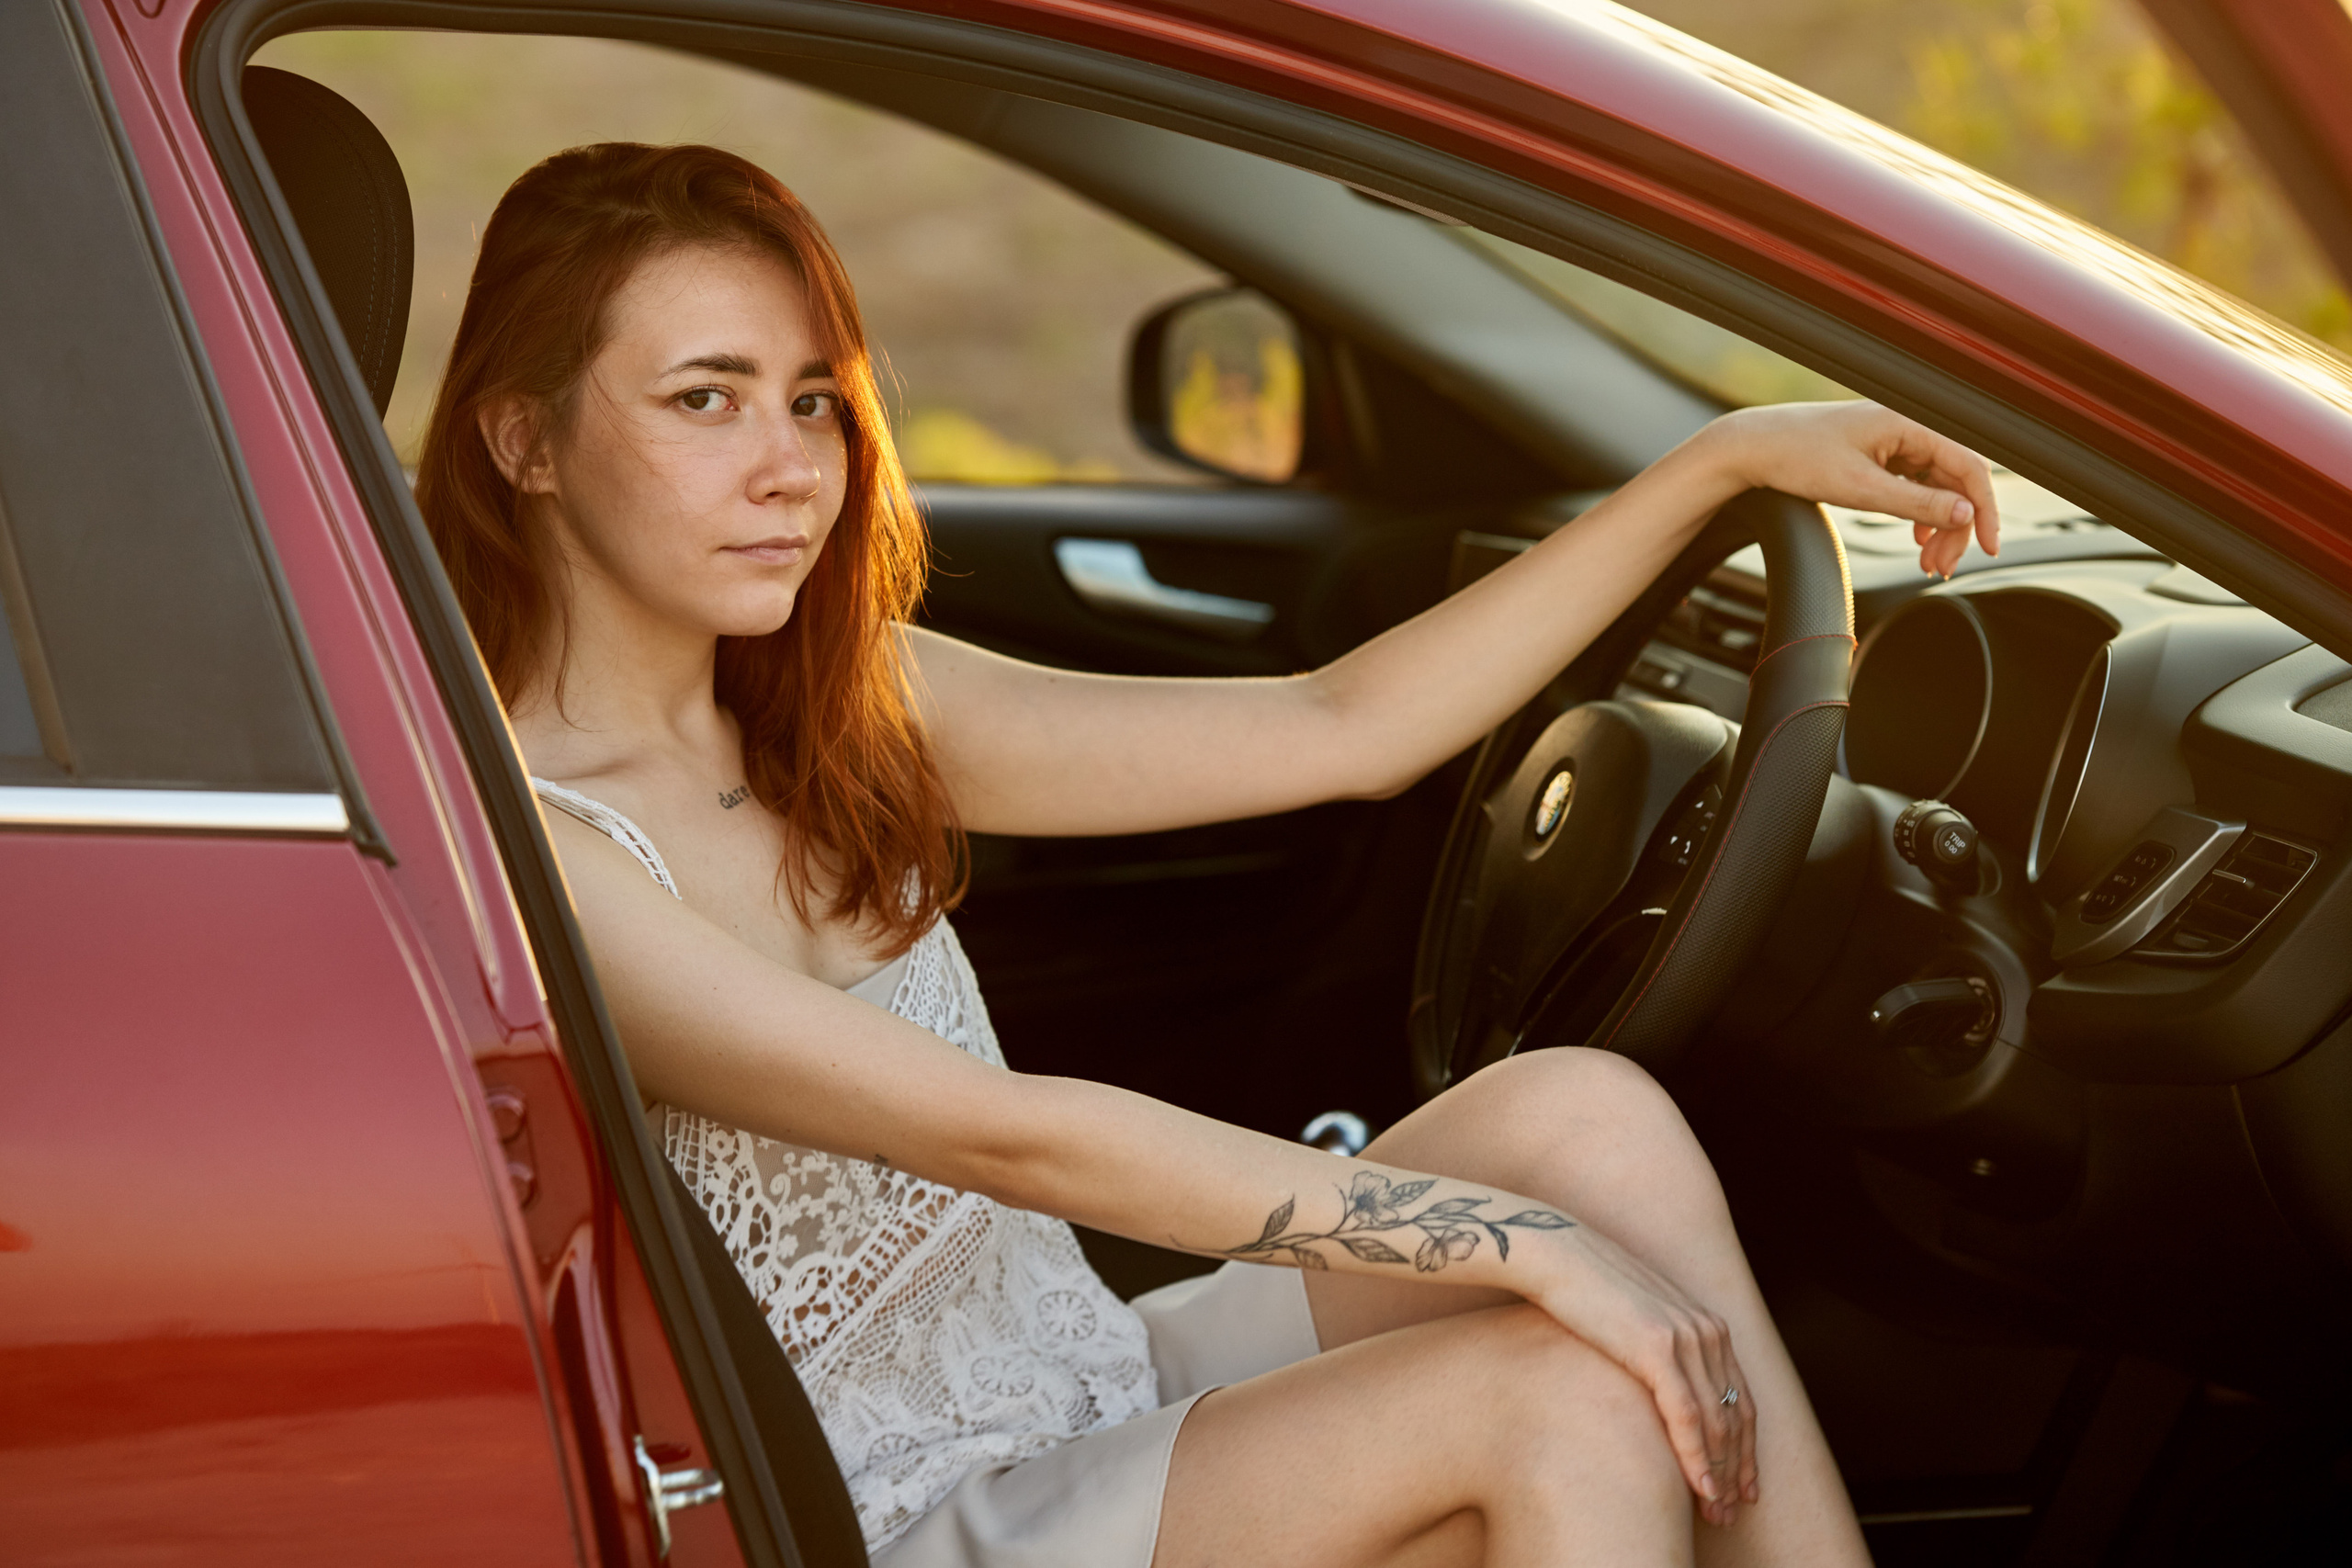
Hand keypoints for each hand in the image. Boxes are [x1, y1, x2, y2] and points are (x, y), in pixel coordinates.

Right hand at [1530, 1223, 1757, 1527]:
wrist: (1557, 1255)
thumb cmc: (1587, 1291)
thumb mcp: (1638, 1324)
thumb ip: (1661, 1353)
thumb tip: (1661, 1390)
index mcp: (1707, 1326)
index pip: (1741, 1400)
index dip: (1746, 1449)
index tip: (1745, 1487)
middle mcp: (1707, 1332)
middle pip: (1736, 1417)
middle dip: (1737, 1470)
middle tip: (1731, 1514)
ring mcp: (1686, 1339)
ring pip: (1717, 1423)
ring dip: (1720, 1473)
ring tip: (1717, 1512)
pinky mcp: (1659, 1349)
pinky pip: (1687, 1416)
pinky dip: (1698, 1457)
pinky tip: (1701, 1486)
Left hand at [1701, 401, 2001, 578]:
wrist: (1752, 446)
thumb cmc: (1797, 458)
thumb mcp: (1860, 488)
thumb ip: (1915, 502)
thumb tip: (1964, 514)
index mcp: (1908, 423)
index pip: (1970, 466)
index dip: (1986, 510)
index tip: (1990, 546)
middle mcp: (1906, 427)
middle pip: (1955, 482)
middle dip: (1956, 527)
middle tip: (1942, 567)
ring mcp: (1893, 440)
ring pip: (1936, 487)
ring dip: (1938, 525)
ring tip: (1929, 561)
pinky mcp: (1879, 453)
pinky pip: (1916, 484)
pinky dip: (1920, 513)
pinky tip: (1917, 537)